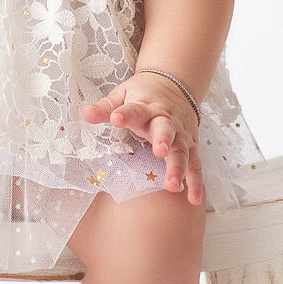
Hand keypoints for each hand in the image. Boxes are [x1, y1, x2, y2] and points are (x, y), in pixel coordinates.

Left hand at [82, 72, 204, 205]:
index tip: (116, 118)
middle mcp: (166, 120)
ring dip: (178, 167)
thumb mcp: (123, 94)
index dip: (125, 114)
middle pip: (166, 130)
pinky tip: (193, 199)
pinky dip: (196, 182)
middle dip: (164, 140)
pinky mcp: (190, 145)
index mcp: (146, 106)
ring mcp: (181, 134)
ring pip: (182, 151)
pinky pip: (195, 164)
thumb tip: (86, 114)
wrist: (175, 84)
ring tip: (172, 185)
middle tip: (160, 151)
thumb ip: (106, 106)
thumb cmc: (143, 93)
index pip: (134, 110)